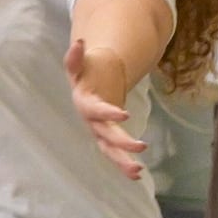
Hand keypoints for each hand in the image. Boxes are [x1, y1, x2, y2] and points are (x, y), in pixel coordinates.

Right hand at [65, 39, 146, 181]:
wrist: (91, 81)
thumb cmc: (88, 71)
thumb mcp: (80, 63)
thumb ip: (76, 57)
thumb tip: (78, 41)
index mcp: (85, 103)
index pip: (95, 110)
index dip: (107, 112)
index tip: (125, 114)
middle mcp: (91, 121)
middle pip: (105, 134)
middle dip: (121, 141)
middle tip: (141, 145)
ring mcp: (99, 131)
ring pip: (109, 150)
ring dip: (122, 161)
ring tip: (138, 170)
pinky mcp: (107, 138)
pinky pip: (115, 154)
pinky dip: (124, 165)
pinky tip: (137, 175)